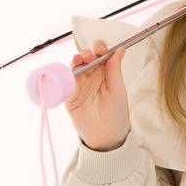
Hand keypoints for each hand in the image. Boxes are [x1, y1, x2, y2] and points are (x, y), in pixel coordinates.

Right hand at [64, 37, 131, 152]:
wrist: (107, 136)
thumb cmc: (116, 114)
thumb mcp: (118, 89)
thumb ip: (115, 69)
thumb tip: (119, 50)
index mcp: (104, 73)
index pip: (100, 55)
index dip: (100, 49)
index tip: (102, 48)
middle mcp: (91, 77)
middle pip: (85, 58)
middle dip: (87, 53)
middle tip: (90, 55)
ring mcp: (79, 85)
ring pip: (74, 67)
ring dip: (76, 60)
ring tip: (81, 59)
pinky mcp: (69, 96)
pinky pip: (66, 82)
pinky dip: (67, 75)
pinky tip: (72, 72)